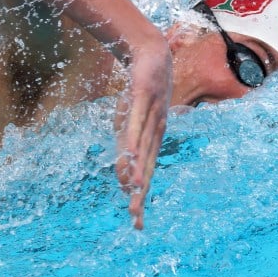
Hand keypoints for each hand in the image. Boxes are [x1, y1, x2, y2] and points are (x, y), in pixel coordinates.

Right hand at [114, 37, 172, 229]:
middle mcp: (156, 131)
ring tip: (132, 192)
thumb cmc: (141, 91)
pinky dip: (132, 140)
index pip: (146, 173)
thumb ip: (127, 146)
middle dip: (140, 193)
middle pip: (146, 167)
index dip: (141, 198)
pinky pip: (136, 122)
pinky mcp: (142, 98)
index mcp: (153, 140)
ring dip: (137, 170)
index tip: (137, 223)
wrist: (151, 53)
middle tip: (135, 220)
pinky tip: (129, 154)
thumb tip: (121, 173)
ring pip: (142, 148)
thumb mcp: (130, 121)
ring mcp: (151, 115)